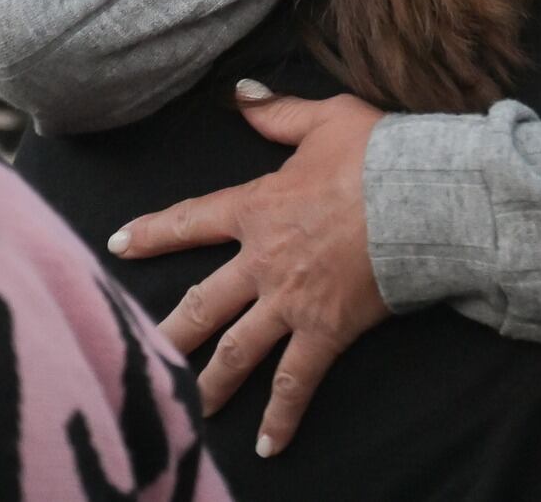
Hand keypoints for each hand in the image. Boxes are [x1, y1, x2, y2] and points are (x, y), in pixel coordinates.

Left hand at [109, 84, 387, 458]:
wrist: (422, 198)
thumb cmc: (378, 155)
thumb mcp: (326, 119)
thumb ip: (278, 112)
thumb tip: (240, 93)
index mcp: (257, 208)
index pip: (190, 221)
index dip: (152, 233)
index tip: (118, 244)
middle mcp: (262, 262)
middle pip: (200, 305)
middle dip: (165, 333)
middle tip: (129, 353)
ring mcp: (291, 301)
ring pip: (235, 352)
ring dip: (206, 385)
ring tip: (183, 412)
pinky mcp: (326, 332)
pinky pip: (296, 382)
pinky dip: (281, 417)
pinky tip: (267, 447)